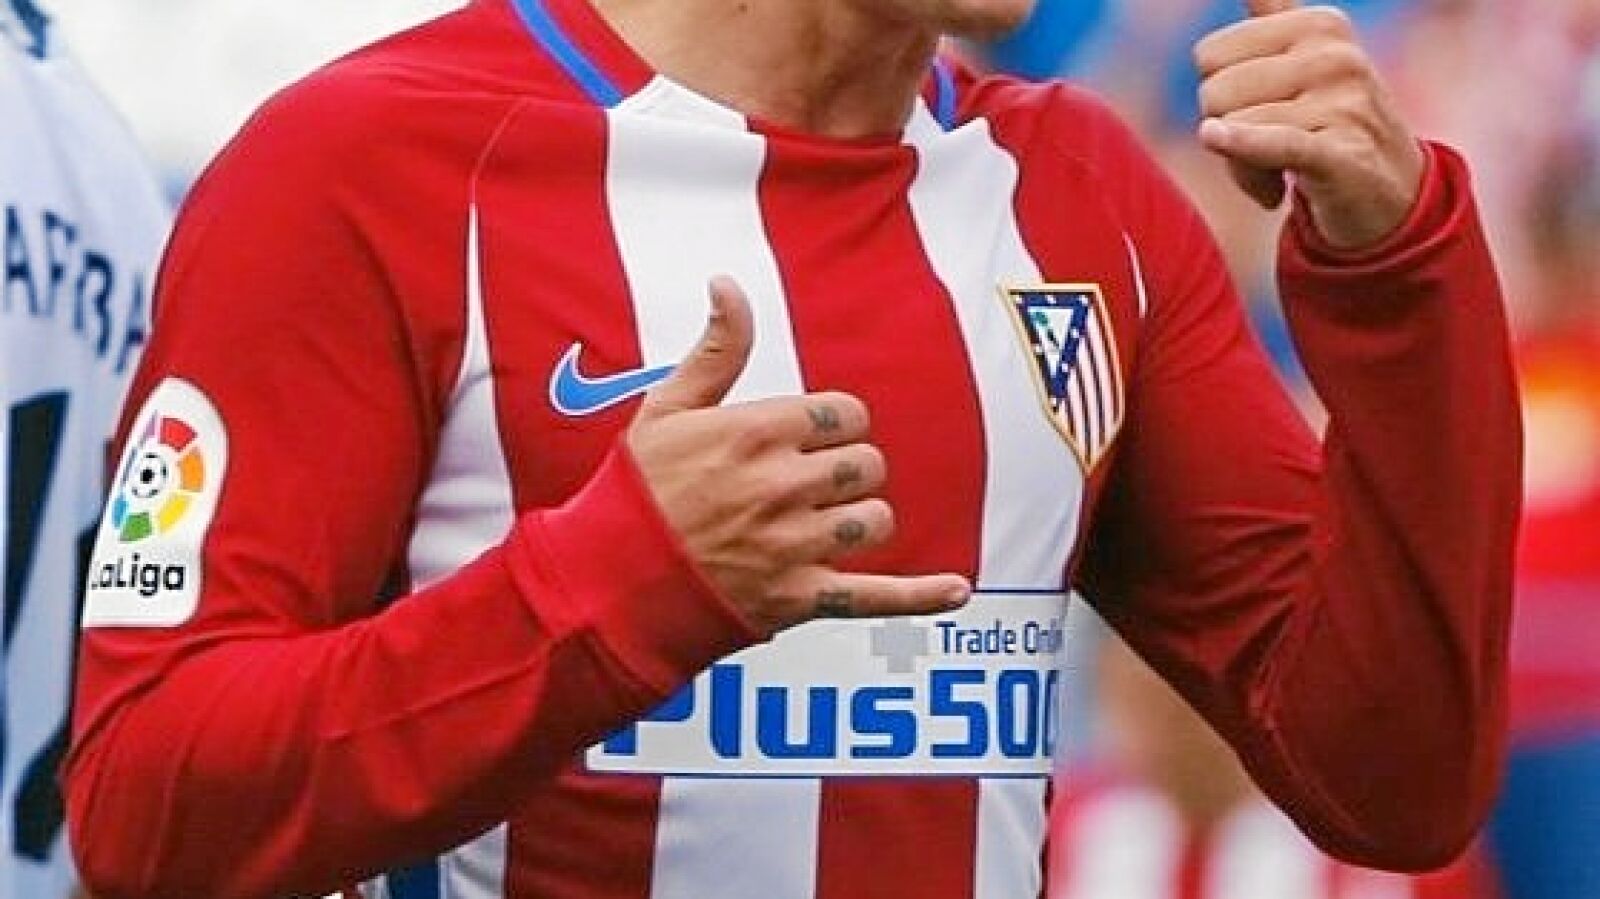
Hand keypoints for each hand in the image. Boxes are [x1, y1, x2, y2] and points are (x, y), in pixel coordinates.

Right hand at [625, 276, 970, 633]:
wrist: (607, 583)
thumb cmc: (634, 493)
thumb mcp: (665, 409)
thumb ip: (715, 349)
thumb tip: (728, 284)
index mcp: (758, 432)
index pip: (847, 414)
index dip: (835, 426)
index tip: (811, 440)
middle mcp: (784, 485)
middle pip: (868, 465)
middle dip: (848, 471)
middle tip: (811, 485)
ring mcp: (795, 544)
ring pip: (876, 520)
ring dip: (860, 519)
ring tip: (826, 524)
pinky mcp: (800, 598)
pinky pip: (878, 596)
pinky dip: (920, 595)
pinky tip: (955, 589)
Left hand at [1194, 1, 1425, 249]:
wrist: (1392, 193)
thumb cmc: (1332, 123)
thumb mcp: (1308, 60)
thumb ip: (1275, 13)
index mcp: (1319, 24)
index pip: (1211, 55)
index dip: (1220, 95)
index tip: (1258, 111)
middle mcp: (1335, 56)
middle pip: (1214, 92)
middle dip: (1227, 131)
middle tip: (1266, 150)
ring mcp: (1344, 103)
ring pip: (1234, 129)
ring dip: (1243, 168)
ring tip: (1280, 174)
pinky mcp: (1341, 154)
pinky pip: (1274, 142)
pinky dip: (1243, 144)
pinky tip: (1217, 137)